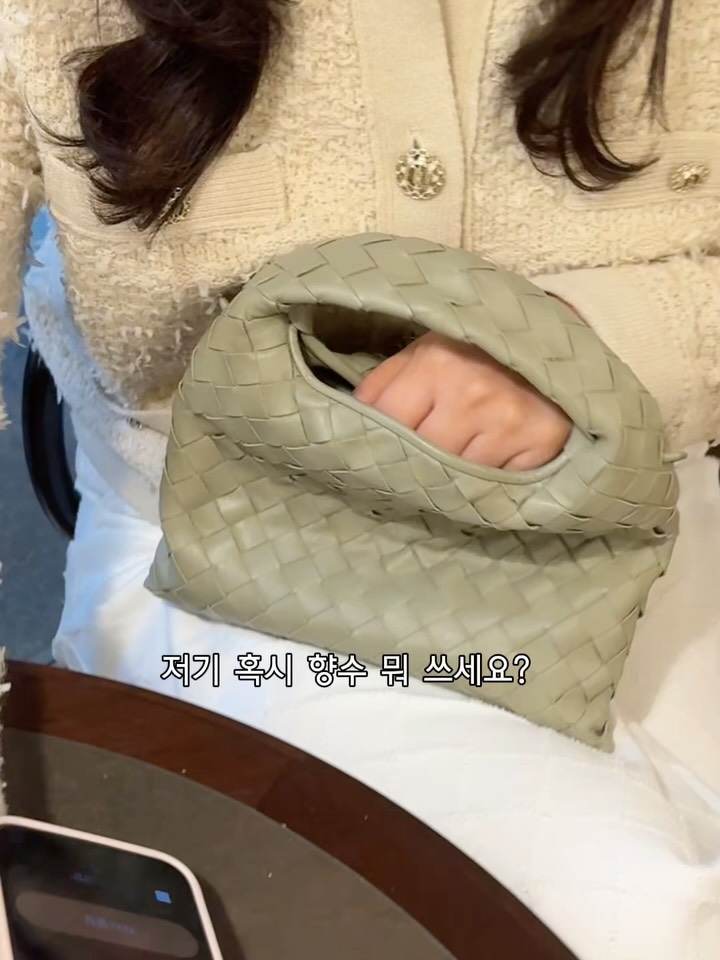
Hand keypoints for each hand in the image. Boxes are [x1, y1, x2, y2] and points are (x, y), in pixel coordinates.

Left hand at [354, 332, 571, 469]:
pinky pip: (496, 484)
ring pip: (456, 478)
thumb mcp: (423, 352)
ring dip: (448, 479)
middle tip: (409, 472)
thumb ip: (382, 387)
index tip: (369, 457)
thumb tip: (345, 427)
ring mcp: (509, 420)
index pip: (386, 423)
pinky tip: (485, 466)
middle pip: (421, 457)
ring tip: (447, 470)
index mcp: (434, 363)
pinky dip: (485, 483)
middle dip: (411, 466)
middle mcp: (472, 392)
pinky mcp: (541, 442)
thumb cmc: (474, 352)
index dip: (374, 443)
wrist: (552, 341)